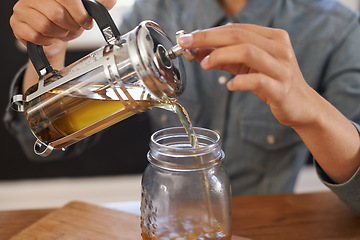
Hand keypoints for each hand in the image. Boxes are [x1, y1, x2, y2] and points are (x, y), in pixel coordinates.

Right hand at [10, 0, 115, 57]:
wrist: (55, 34)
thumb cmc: (68, 19)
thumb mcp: (86, 9)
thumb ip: (100, 3)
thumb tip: (110, 1)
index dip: (79, 14)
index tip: (86, 22)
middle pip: (56, 14)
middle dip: (70, 27)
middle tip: (73, 28)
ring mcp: (22, 9)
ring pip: (46, 26)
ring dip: (59, 34)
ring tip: (62, 32)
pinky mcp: (17, 24)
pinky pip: (35, 36)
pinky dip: (47, 41)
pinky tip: (51, 38)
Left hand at [178, 24, 317, 128]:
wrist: (301, 106)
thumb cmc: (273, 83)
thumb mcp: (248, 67)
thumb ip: (226, 58)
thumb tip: (198, 51)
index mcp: (272, 38)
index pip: (237, 29)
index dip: (210, 32)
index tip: (188, 38)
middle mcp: (279, 48)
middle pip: (240, 36)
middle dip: (209, 38)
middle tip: (187, 44)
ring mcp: (282, 68)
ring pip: (248, 52)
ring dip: (221, 56)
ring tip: (205, 64)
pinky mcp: (281, 89)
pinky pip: (257, 81)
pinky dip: (239, 82)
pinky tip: (229, 86)